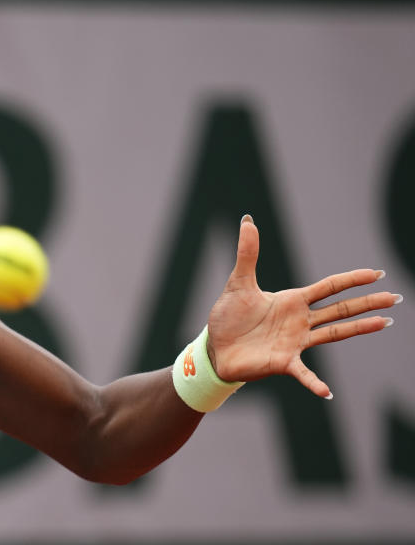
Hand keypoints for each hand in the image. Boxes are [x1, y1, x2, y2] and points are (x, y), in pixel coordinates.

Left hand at [205, 215, 398, 397]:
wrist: (216, 347)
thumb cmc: (229, 317)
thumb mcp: (238, 282)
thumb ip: (247, 254)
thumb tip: (247, 221)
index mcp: (292, 300)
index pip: (329, 287)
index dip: (352, 279)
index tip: (376, 274)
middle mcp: (300, 321)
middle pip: (341, 309)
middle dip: (367, 303)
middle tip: (396, 298)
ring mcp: (296, 342)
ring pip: (334, 334)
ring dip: (359, 329)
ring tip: (385, 323)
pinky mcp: (284, 362)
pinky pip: (304, 374)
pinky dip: (315, 383)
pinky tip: (328, 391)